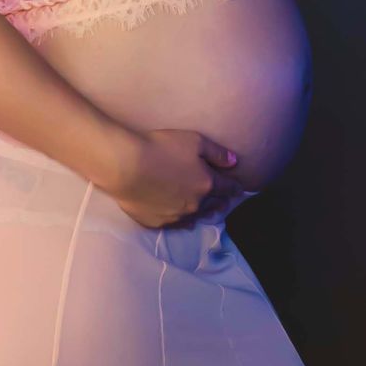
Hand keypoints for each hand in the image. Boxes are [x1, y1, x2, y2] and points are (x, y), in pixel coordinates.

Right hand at [110, 127, 244, 230]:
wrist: (126, 166)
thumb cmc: (161, 148)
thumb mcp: (194, 141)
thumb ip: (217, 153)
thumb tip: (234, 162)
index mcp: (207, 184)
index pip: (228, 188)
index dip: (235, 188)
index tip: (239, 189)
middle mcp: (195, 204)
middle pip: (214, 205)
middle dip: (221, 202)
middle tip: (224, 202)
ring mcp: (176, 216)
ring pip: (196, 217)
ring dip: (203, 213)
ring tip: (206, 212)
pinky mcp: (157, 222)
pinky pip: (175, 224)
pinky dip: (181, 220)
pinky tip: (182, 219)